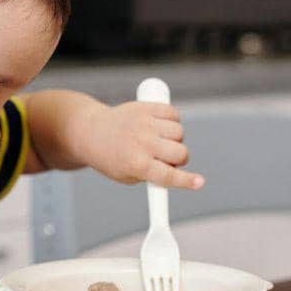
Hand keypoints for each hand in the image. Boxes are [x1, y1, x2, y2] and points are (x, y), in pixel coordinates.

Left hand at [79, 101, 203, 189]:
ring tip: (158, 140)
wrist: (90, 132)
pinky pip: (173, 114)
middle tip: (167, 158)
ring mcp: (144, 123)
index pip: (168, 175)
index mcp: (136, 164)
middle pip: (180, 152)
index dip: (187, 181)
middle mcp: (141, 143)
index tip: (199, 183)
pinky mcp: (145, 107)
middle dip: (179, 159)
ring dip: (175, 139)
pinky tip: (159, 126)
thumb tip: (180, 171)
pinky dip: (172, 120)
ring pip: (179, 132)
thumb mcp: (127, 176)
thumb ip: (153, 176)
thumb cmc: (111, 158)